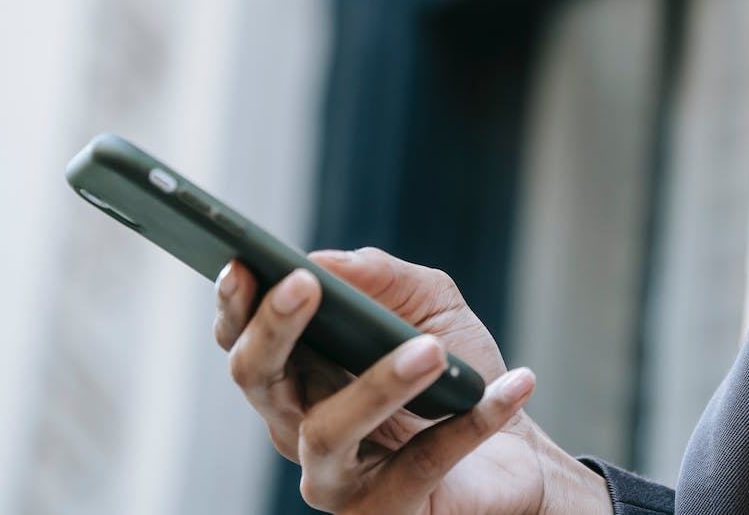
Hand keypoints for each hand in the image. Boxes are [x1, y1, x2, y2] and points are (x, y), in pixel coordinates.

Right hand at [215, 247, 609, 513]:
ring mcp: (335, 478)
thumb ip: (382, 277)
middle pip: (258, 379)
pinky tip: (513, 385)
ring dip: (379, 384)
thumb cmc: (455, 374)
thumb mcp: (430, 306)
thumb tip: (327, 259)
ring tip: (432, 350)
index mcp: (299, 374)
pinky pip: (422, 464)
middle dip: (274, 328)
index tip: (241, 263)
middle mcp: (300, 426)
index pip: (244, 340)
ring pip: (328, 430)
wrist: (515, 453)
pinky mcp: (385, 512)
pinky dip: (472, 423)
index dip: (234, 304)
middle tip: (305, 284)